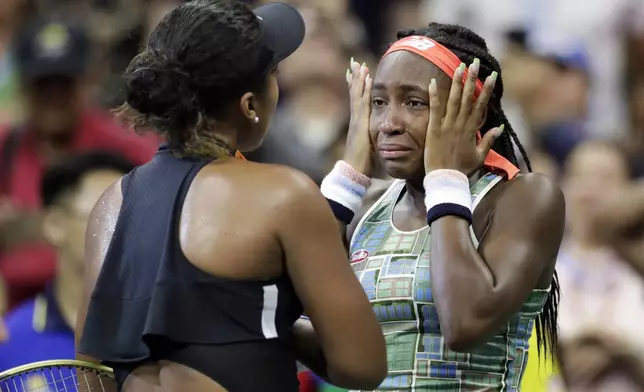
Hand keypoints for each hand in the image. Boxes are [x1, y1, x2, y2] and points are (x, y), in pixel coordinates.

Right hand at [343, 58, 373, 176]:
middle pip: (354, 94)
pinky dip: (364, 90)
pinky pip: (362, 102)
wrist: (354, 170)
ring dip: (358, 79)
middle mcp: (355, 119)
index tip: (357, 75)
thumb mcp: (370, 147)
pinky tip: (367, 79)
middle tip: (354, 62)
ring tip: (359, 65)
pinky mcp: (360, 123)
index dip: (356, 88)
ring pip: (357, 95)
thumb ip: (373, 140)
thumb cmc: (362, 163)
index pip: (357, 102)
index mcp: (358, 124)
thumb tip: (381, 137)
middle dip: (354, 78)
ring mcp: (356, 120)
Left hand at [424, 59, 503, 174]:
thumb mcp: (479, 156)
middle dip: (472, 79)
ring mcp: (447, 126)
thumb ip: (489, 141)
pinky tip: (433, 82)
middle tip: (475, 63)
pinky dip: (435, 95)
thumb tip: (499, 127)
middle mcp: (461, 125)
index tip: (491, 75)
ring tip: (460, 66)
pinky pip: (435, 109)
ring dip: (457, 82)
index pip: (480, 105)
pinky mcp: (434, 129)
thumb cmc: (462, 170)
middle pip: (468, 98)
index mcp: (472, 130)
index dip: (486, 89)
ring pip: (454, 100)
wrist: (446, 180)